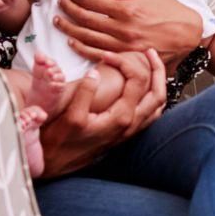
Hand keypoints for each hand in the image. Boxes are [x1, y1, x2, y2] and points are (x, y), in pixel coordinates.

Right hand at [34, 48, 166, 177]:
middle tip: (150, 51)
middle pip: (158, 92)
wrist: (56, 163)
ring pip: (157, 105)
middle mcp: (131, 125)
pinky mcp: (125, 133)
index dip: (124, 61)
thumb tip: (94, 73)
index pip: (137, 80)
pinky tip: (144, 89)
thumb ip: (84, 94)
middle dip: (157, 69)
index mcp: (121, 117)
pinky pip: (149, 113)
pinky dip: (152, 97)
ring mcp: (130, 131)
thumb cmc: (60, 141)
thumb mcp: (70, 116)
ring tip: (152, 66)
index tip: (106, 55)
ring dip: (158, 83)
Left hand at [55, 0, 201, 71]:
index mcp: (126, 8)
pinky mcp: (127, 58)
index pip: (91, 1)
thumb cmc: (167, 8)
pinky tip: (72, 41)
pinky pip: (98, 55)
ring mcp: (124, 46)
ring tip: (59, 20)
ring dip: (69, 28)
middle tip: (61, 3)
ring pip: (87, 38)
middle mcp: (123, 29)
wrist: (188, 33)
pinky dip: (82, 48)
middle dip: (69, 9)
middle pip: (85, 19)